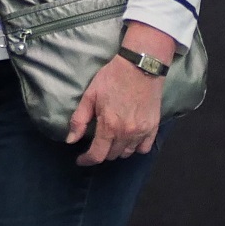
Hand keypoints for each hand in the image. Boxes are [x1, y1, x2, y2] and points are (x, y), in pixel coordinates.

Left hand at [68, 22, 176, 165]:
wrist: (142, 65)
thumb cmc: (113, 77)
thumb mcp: (90, 95)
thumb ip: (79, 120)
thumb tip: (70, 140)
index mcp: (109, 126)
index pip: (97, 155)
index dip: (86, 160)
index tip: (81, 159)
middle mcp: (126, 133)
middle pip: (112, 155)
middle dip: (102, 152)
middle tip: (98, 142)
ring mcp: (142, 131)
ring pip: (127, 153)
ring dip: (118, 150)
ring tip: (113, 140)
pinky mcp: (153, 126)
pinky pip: (144, 148)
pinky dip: (136, 148)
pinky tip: (130, 139)